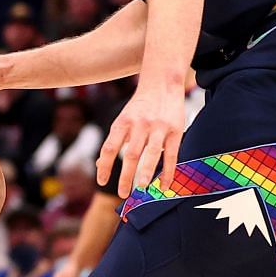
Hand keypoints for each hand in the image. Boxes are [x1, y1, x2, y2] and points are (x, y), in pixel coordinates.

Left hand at [99, 81, 184, 195]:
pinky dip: (168, 172)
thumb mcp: (122, 120)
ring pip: (151, 153)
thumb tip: (99, 165)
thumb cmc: (139, 107)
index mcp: (123, 123)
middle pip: (131, 154)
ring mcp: (158, 127)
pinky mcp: (175, 129)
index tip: (101, 182)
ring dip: (145, 172)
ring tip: (141, 189)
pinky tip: (164, 185)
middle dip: (126, 176)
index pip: (110, 147)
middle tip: (123, 194)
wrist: (162, 82)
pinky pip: (171, 154)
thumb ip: (114, 142)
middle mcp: (139, 125)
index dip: (105, 166)